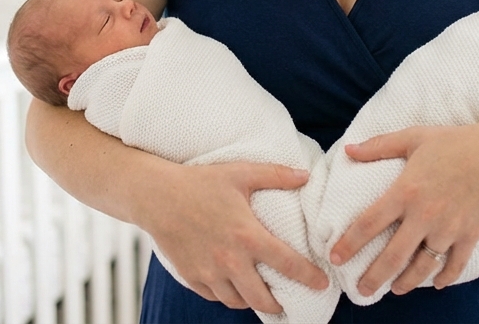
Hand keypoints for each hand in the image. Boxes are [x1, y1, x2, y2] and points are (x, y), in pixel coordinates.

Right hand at [138, 161, 328, 312]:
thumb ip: (275, 175)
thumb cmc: (200, 182)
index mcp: (247, 235)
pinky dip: (227, 295)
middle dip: (279, 305)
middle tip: (287, 302)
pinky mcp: (192, 276)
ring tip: (259, 295)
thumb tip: (305, 175)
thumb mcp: (240, 173)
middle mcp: (230, 260)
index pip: (288, 264)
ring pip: (238, 302)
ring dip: (252, 301)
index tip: (322, 284)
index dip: (309, 277)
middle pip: (263, 299)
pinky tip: (232, 286)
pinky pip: (215, 296)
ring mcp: (209, 272)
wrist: (156, 196)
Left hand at [329, 122, 478, 295]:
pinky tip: (436, 284)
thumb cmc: (454, 142)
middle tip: (361, 290)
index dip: (349, 243)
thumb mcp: (413, 137)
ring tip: (394, 289)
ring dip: (406, 282)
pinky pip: (455, 265)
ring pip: (422, 267)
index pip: (369, 223)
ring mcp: (449, 229)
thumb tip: (348, 149)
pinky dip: (445, 278)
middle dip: (373, 277)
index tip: (335, 257)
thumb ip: (379, 146)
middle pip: (393, 256)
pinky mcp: (470, 235)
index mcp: (405, 191)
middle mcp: (424, 215)